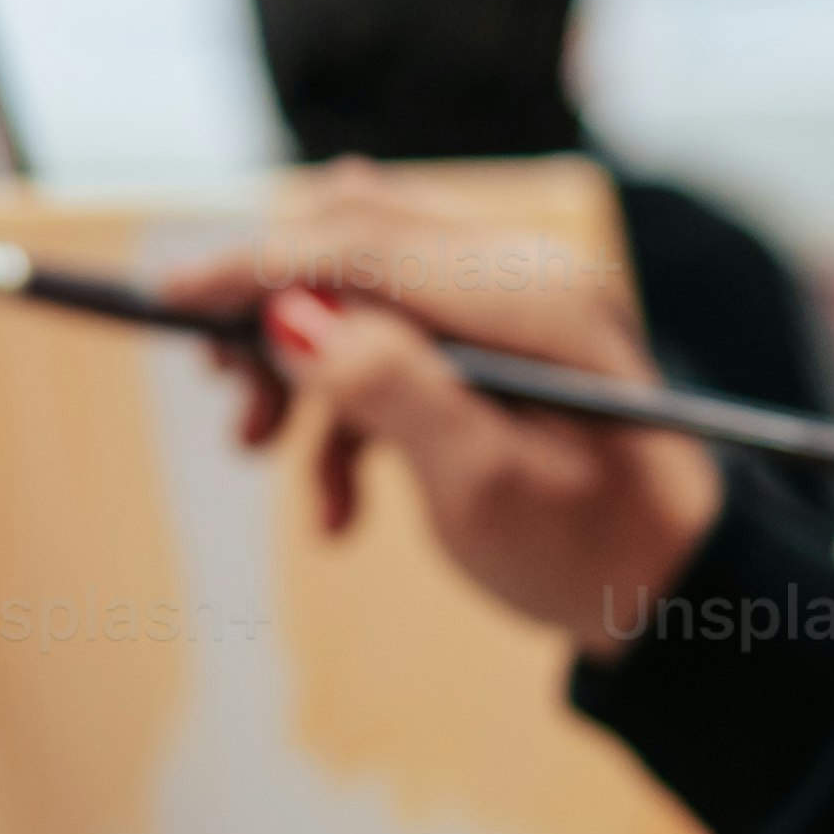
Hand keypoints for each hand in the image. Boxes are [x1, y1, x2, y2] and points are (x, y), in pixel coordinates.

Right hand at [156, 166, 722, 647]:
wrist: (668, 592)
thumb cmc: (589, 549)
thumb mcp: (483, 488)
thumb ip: (391, 392)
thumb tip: (292, 319)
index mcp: (531, 296)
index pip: (362, 241)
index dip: (254, 265)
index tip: (166, 298)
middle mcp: (521, 272)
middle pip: (350, 243)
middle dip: (270, 316)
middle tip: (227, 396)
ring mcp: (507, 300)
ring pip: (356, 290)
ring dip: (299, 370)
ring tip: (264, 454)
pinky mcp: (490, 337)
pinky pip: (383, 342)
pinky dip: (341, 412)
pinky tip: (337, 503)